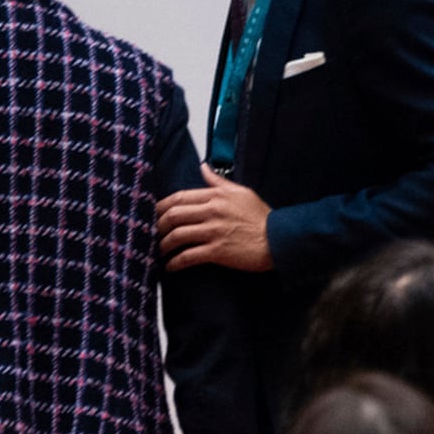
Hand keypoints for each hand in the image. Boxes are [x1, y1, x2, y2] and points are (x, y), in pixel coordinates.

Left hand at [156, 164, 273, 271]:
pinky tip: (171, 266)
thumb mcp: (242, 192)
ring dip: (163, 245)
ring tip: (160, 250)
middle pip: (172, 216)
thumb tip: (203, 167)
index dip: (161, 207)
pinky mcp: (217, 251)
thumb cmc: (261, 218)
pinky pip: (188, 256)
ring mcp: (214, 232)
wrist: (279, 239)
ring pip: (176, 236)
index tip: (155, 214)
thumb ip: (218, 181)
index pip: (179, 197)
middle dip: (158, 226)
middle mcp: (212, 212)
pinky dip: (175, 262)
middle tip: (154, 233)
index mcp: (216, 196)